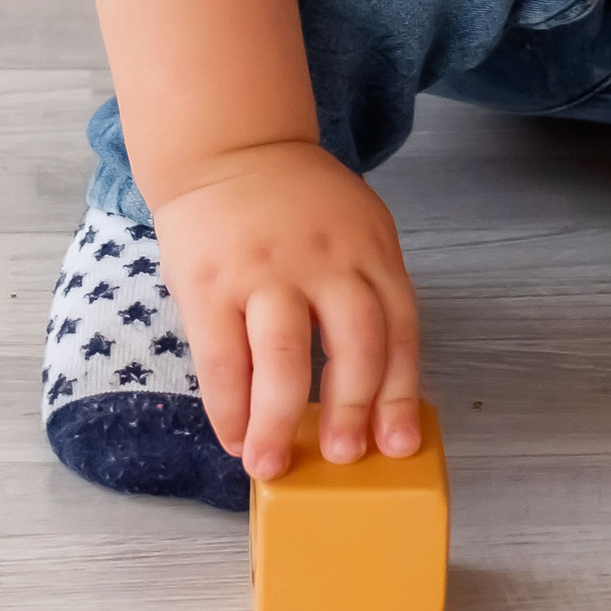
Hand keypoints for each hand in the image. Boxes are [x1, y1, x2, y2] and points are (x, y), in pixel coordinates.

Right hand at [154, 139, 421, 481]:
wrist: (228, 145)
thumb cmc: (297, 204)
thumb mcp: (353, 230)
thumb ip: (365, 293)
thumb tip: (373, 395)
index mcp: (370, 248)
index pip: (400, 328)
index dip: (400, 394)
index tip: (397, 446)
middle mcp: (325, 259)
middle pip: (354, 345)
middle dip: (352, 411)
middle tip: (343, 458)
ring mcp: (265, 270)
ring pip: (285, 358)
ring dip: (279, 422)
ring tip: (270, 465)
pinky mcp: (209, 283)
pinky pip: (221, 359)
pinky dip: (228, 407)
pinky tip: (234, 435)